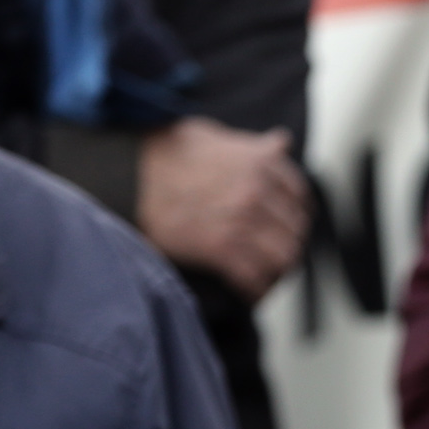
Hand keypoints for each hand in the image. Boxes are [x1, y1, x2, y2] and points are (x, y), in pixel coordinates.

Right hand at [136, 117, 308, 297]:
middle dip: (287, 245)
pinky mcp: (220, 248)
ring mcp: (241, 220)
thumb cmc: (167, 151)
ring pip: (282, 258)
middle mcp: (257, 191)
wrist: (128, 173)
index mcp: (261, 163)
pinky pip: (254, 278)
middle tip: (276, 256)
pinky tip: (250, 292)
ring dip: (276, 270)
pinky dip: (255, 289)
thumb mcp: (216, 136)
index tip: (288, 226)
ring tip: (266, 275)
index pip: (299, 198)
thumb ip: (253, 145)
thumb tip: (281, 140)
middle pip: (294, 231)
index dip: (296, 215)